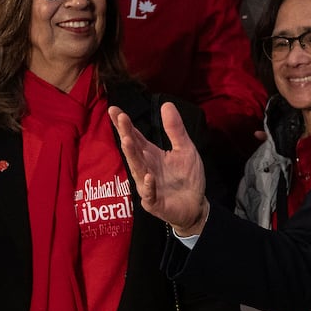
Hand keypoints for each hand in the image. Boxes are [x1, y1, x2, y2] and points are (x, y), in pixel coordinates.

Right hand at [109, 103, 208, 235]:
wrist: (195, 206)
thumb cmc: (187, 178)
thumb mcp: (185, 149)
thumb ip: (175, 129)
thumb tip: (166, 104)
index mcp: (151, 155)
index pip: (135, 137)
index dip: (125, 124)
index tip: (114, 110)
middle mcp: (145, 168)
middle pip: (133, 150)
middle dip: (126, 134)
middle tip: (120, 118)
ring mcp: (148, 186)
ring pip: (138, 170)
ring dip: (132, 156)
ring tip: (126, 141)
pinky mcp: (155, 202)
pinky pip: (150, 194)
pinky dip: (149, 186)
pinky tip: (149, 176)